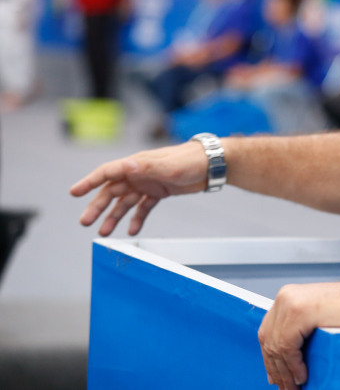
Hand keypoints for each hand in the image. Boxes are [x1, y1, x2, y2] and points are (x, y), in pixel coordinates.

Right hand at [69, 142, 208, 235]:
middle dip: (97, 206)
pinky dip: (137, 218)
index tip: (74, 192)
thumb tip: (126, 165)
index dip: (90, 181)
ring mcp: (148, 183)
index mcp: (137, 163)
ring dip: (114, 216)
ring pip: (125, 202)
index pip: (108, 172)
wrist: (212, 165)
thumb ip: (148, 167)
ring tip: (104, 232)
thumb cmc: (191, 160)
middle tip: (85, 222)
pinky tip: (131, 230)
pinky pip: (143, 207)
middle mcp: (139, 173)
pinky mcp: (159, 191)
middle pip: (112, 190)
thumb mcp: (170, 166)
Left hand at [258, 280, 339, 389]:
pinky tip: (302, 376)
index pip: (268, 331)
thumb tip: (286, 358)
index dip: (269, 358)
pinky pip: (287, 346)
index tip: (274, 377)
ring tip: (294, 387)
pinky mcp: (300, 311)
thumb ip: (301, 331)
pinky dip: (293, 365)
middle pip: (268, 339)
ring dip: (284, 372)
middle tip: (284, 388)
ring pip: (276, 346)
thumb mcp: (320, 319)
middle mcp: (286, 296)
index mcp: (289, 296)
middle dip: (275, 368)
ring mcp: (291, 302)